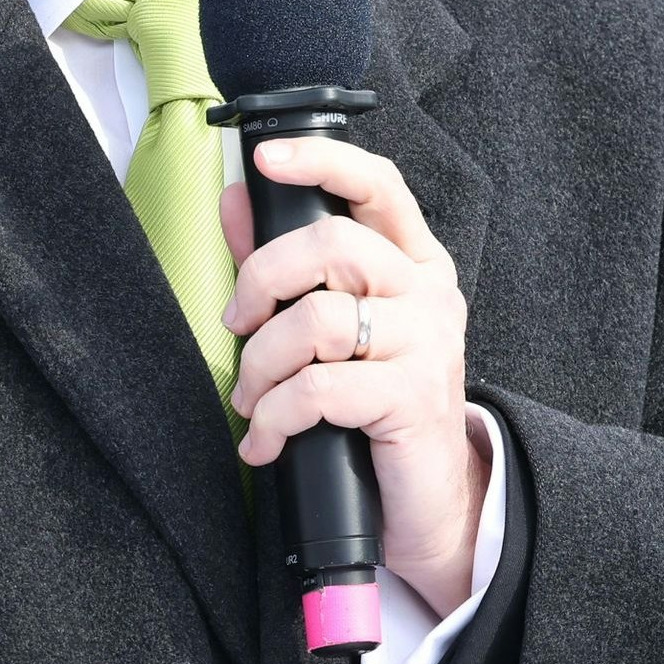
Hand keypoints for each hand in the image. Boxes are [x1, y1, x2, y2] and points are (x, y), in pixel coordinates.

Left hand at [219, 134, 490, 605]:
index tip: (265, 159)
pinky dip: (276, 417)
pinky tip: (267, 442)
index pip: (378, 185)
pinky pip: (320, 388)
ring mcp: (428, 343)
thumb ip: (286, 264)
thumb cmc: (375, 410)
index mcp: (413, 264)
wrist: (425, 504)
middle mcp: (427, 293)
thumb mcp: (332, 332)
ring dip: (262, 364)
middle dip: (261, 282)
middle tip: (237, 326)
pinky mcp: (415, 397)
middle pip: (331, 246)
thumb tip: (235, 199)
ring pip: (317, 319)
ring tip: (253, 402)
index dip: (321, 161)